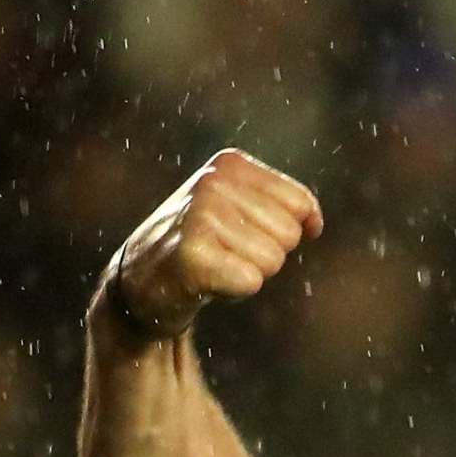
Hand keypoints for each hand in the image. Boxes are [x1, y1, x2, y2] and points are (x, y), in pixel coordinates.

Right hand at [107, 149, 324, 337]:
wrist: (141, 279)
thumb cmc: (203, 243)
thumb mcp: (238, 206)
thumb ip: (283, 204)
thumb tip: (314, 224)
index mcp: (229, 165)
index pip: (300, 204)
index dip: (289, 229)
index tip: (252, 232)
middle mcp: (213, 183)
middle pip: (289, 235)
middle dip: (265, 252)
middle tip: (225, 251)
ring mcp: (200, 216)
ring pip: (272, 261)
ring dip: (248, 272)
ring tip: (214, 263)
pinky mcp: (192, 254)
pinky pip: (251, 281)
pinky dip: (234, 291)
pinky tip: (205, 281)